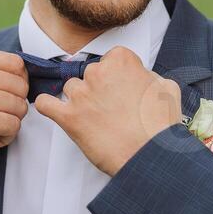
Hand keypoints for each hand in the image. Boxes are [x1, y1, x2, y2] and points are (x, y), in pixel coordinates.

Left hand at [34, 46, 182, 175]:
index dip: (116, 74)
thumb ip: (149, 76)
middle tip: (111, 107)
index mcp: (121, 61)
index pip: (111, 58)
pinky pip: (45, 103)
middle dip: (98, 88)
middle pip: (89, 73)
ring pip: (70, 88)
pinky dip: (47, 106)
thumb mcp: (166, 88)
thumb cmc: (160, 125)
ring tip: (94, 118)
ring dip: (79, 99)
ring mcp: (81, 95)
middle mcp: (97, 73)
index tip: (121, 87)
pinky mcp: (68, 118)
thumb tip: (142, 78)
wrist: (149, 155)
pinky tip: (55, 110)